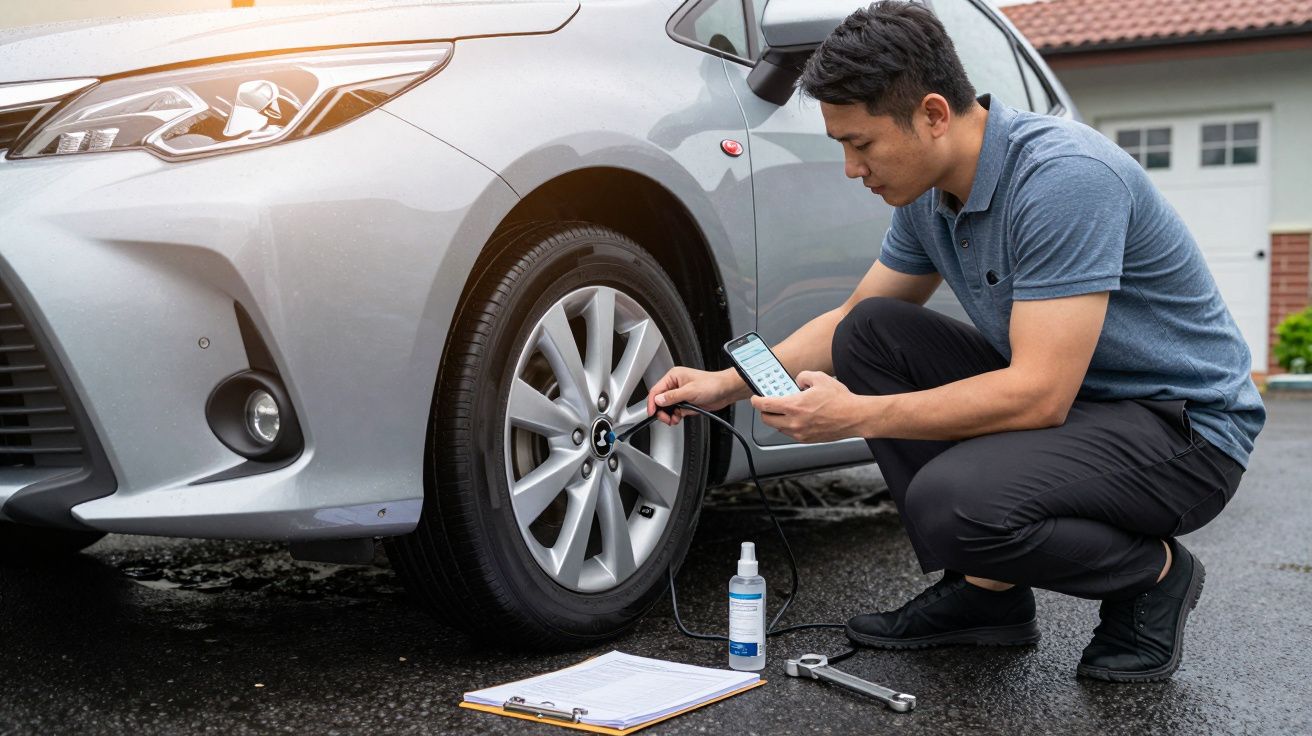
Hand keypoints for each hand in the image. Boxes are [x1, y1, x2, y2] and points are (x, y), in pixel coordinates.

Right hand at [646, 367, 744, 425]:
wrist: (726, 391)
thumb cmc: (712, 384)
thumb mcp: (690, 391)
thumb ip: (672, 396)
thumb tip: (659, 400)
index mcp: (674, 376)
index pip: (656, 390)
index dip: (652, 402)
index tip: (652, 412)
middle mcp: (676, 384)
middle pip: (661, 400)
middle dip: (662, 411)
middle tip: (666, 418)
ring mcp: (681, 394)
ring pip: (668, 407)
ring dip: (670, 415)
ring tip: (674, 419)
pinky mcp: (686, 402)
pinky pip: (676, 411)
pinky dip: (677, 416)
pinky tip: (680, 418)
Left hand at [750, 371, 870, 442]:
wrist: (854, 417)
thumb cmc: (840, 400)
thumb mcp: (819, 378)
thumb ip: (803, 377)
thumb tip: (797, 382)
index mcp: (794, 406)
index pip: (765, 405)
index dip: (756, 401)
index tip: (756, 398)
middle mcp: (794, 422)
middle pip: (767, 419)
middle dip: (765, 411)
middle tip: (769, 404)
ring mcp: (800, 433)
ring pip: (778, 427)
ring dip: (778, 419)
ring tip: (787, 409)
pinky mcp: (807, 439)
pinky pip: (790, 433)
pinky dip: (789, 425)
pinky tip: (799, 417)